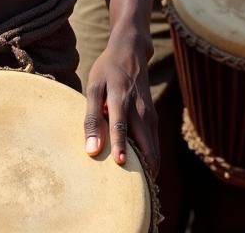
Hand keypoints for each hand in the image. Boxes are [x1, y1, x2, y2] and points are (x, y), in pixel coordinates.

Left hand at [84, 26, 157, 176]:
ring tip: (136, 190)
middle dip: (141, 170)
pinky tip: (140, 172)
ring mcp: (149, 115)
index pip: (120, 125)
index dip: (119, 145)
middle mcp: (139, 109)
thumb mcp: (93, 86)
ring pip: (153, 149)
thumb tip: (91, 150)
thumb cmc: (107, 70)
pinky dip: (149, 159)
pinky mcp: (153, 119)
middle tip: (132, 193)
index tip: (118, 163)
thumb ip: (91, 117)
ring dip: (147, 168)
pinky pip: (153, 144)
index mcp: (120, 98)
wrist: (131, 53)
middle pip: (145, 145)